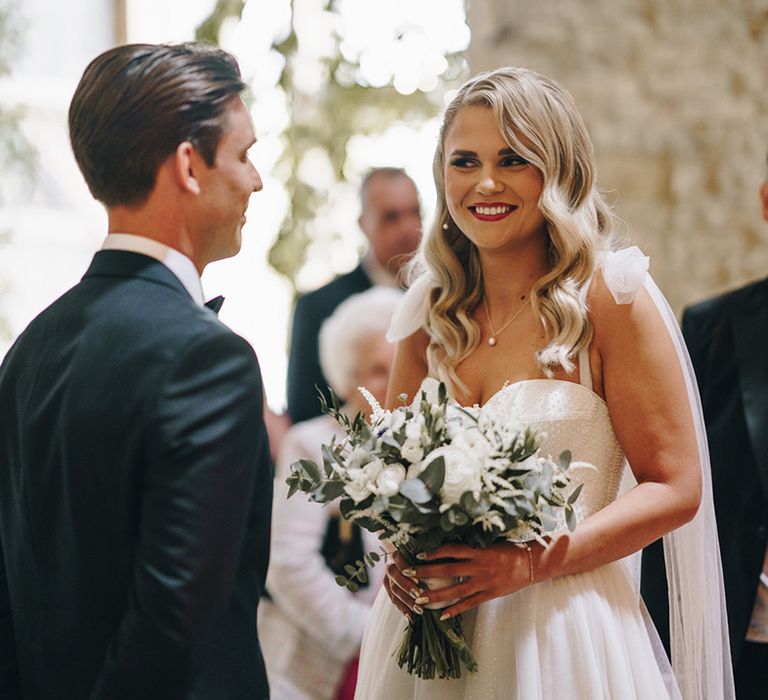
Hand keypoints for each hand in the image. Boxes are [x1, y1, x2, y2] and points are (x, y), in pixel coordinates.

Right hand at [383, 550, 424, 620]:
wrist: (419, 569)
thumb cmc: (427, 563)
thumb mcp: (427, 561)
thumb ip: (427, 563)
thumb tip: (434, 566)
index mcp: (397, 555)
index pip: (397, 559)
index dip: (406, 569)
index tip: (417, 579)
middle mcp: (391, 567)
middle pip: (395, 576)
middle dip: (407, 587)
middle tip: (419, 596)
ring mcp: (388, 579)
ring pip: (394, 590)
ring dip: (407, 601)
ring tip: (419, 610)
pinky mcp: (389, 591)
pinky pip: (394, 600)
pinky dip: (403, 609)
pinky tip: (410, 616)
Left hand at [406, 542, 533, 619]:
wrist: (531, 564)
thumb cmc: (509, 550)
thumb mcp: (489, 544)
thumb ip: (471, 548)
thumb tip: (448, 546)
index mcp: (479, 551)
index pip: (452, 550)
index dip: (435, 552)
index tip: (420, 554)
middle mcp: (479, 567)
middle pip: (448, 570)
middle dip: (427, 572)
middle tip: (410, 574)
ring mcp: (484, 582)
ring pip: (456, 590)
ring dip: (436, 595)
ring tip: (419, 599)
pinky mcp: (489, 594)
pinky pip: (469, 604)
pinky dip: (455, 609)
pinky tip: (442, 615)